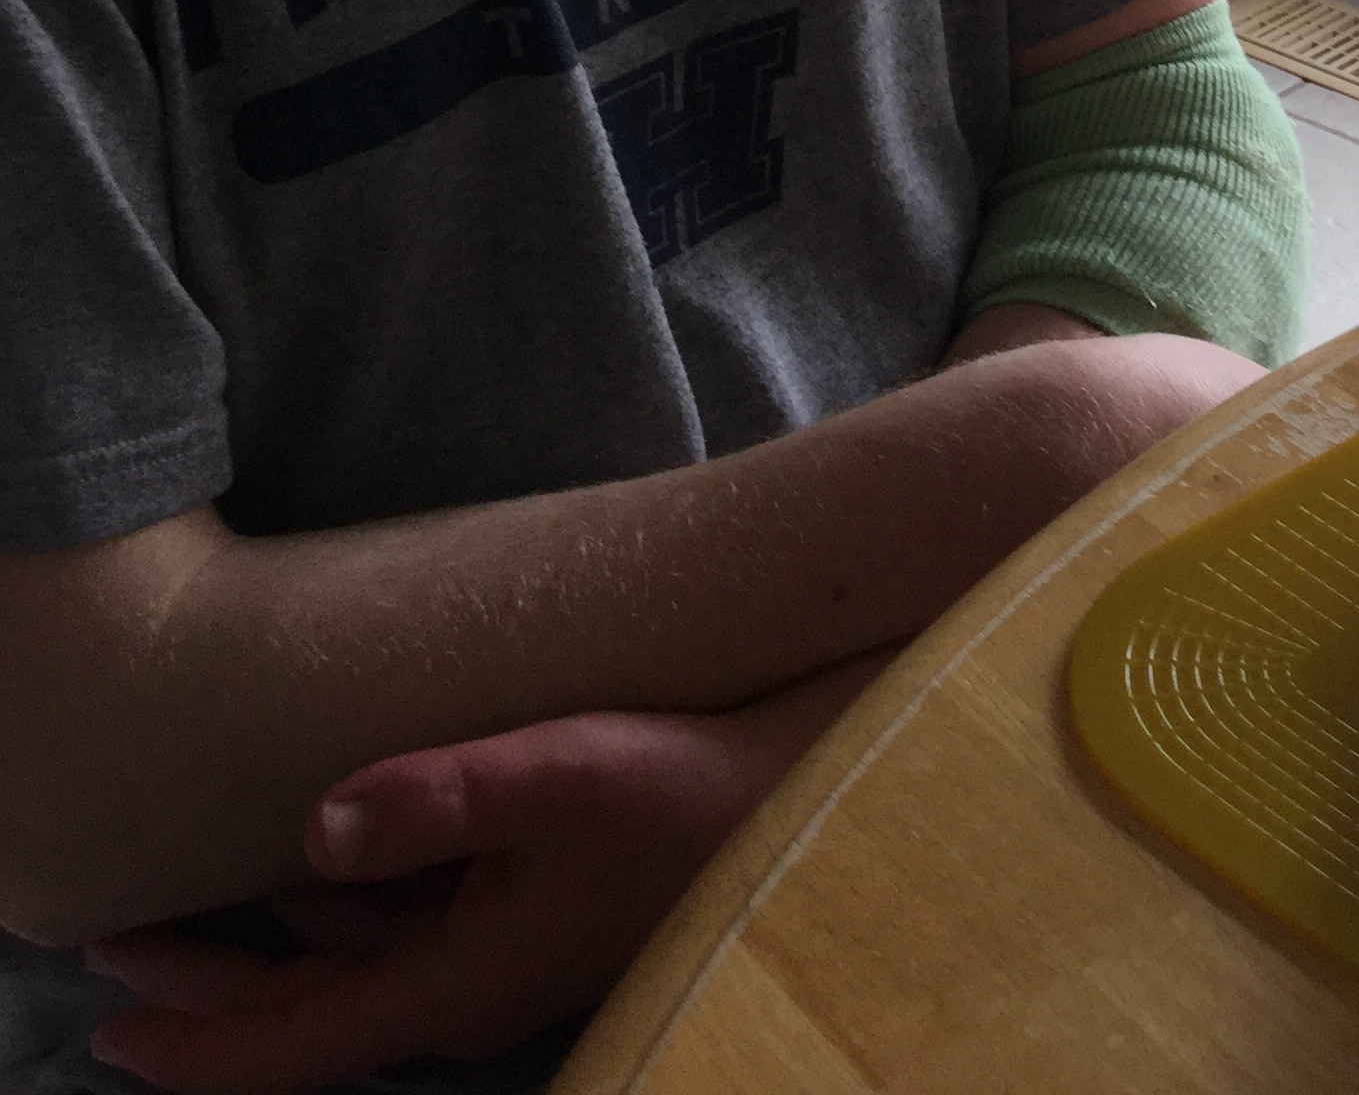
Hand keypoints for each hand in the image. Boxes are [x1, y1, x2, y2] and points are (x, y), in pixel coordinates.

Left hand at [83, 667, 885, 1091]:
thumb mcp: (557, 773)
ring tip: (190, 896)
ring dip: (271, 942)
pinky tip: (317, 849)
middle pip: (307, 1013)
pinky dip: (341, 906)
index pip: (294, 1041)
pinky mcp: (521, 918)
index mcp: (459, 984)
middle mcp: (466, 991)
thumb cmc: (683, 786)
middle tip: (113, 951)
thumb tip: (315, 824)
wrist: (793, 797)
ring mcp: (496, 958)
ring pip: (351, 969)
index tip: (108, 1023)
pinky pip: (404, 930)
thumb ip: (435, 797)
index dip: (195, 1039)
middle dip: (207, 990)